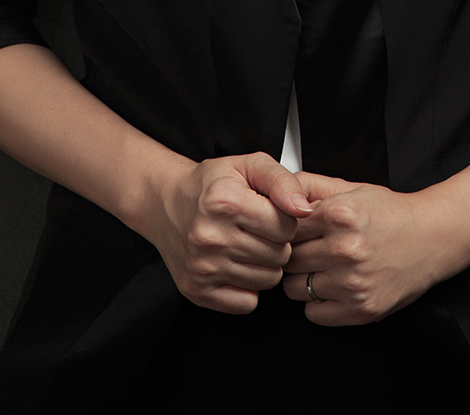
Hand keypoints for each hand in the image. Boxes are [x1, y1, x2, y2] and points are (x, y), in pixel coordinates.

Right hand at [141, 150, 313, 313]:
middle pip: (279, 256)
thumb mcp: (250, 165)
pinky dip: (249, 287)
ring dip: (265, 265)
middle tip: (258, 229)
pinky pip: (247, 303)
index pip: (286, 227)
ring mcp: (201, 267)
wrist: (166, 202)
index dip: (285, 219)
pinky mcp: (197, 291)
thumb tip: (303, 210)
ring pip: (267, 281)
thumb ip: (283, 181)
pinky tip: (237, 265)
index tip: (269, 212)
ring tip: (248, 244)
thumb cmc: (213, 183)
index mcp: (225, 201)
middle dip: (276, 242)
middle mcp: (210, 236)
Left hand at [281, 172, 465, 326]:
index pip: (285, 228)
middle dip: (293, 254)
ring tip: (321, 268)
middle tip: (308, 250)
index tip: (293, 232)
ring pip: (294, 289)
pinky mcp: (362, 309)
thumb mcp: (350, 188)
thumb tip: (275, 193)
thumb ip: (309, 187)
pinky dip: (317, 303)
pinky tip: (332, 286)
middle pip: (288, 259)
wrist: (433, 237)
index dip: (286, 230)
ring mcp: (353, 282)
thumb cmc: (391, 213)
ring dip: (302, 280)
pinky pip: (313, 314)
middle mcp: (345, 249)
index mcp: (340, 214)